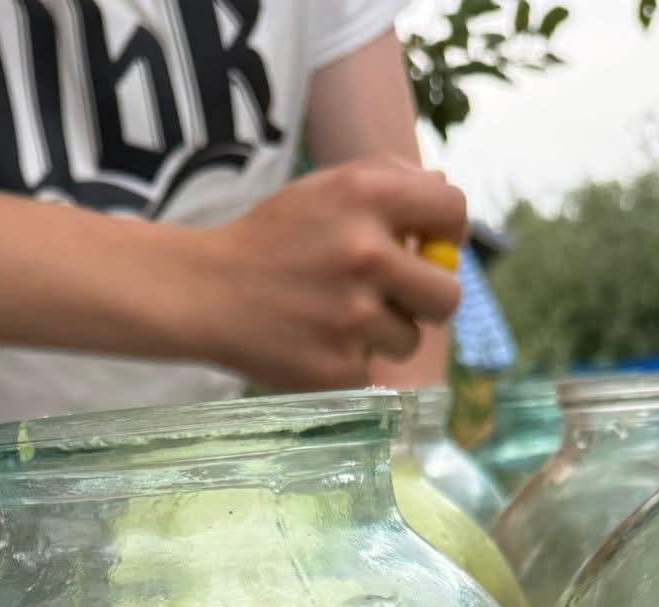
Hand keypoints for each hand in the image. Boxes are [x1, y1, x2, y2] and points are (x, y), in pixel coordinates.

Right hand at [185, 157, 466, 390]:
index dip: (447, 232)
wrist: (206, 292)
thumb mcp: (325, 188)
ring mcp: (353, 317)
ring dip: (385, 334)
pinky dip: (350, 360)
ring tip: (341, 319)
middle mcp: (367, 254)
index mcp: (369, 196)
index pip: (453, 212)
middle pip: (449, 295)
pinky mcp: (338, 367)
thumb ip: (390, 185)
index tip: (429, 245)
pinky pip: (372, 369)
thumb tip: (447, 205)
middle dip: (429, 299)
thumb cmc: (272, 239)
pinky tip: (316, 341)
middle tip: (401, 299)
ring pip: (410, 339)